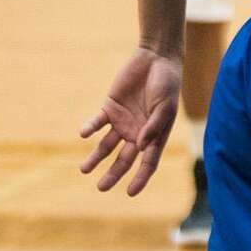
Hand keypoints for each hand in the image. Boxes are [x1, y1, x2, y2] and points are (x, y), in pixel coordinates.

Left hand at [79, 47, 181, 195]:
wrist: (156, 58)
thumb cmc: (167, 83)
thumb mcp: (165, 105)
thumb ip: (154, 126)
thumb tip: (140, 147)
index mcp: (155, 135)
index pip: (148, 162)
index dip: (140, 178)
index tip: (130, 192)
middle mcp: (137, 132)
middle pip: (123, 159)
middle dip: (113, 174)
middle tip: (101, 188)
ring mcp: (123, 121)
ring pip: (106, 146)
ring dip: (95, 157)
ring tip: (84, 169)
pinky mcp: (110, 107)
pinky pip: (97, 122)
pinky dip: (90, 128)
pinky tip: (84, 133)